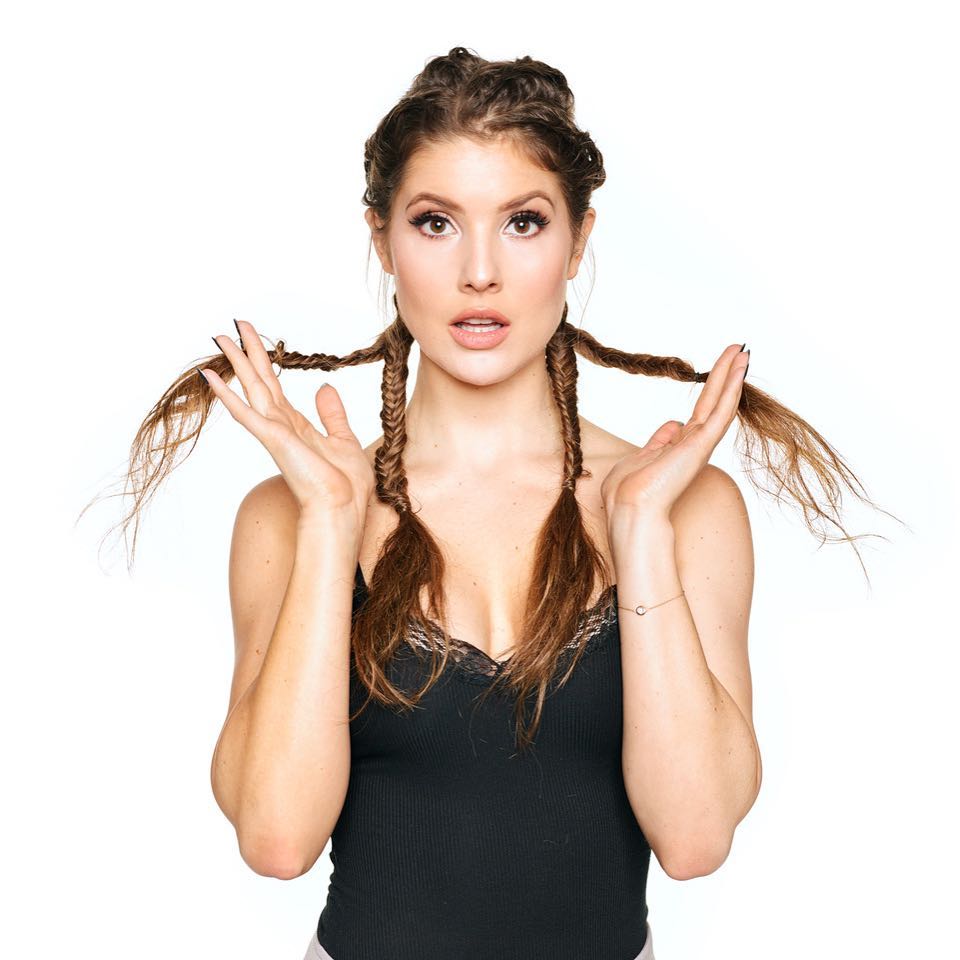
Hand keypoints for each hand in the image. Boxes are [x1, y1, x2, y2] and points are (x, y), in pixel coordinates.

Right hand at [200, 320, 373, 522]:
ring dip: (235, 363)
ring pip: (251, 389)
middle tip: (231, 326)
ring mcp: (274, 432)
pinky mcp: (273, 440)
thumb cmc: (346, 485)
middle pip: (258, 381)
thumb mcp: (344, 439)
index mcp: (295, 426)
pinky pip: (246, 413)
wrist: (344, 509)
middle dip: (246, 353)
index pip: (274, 386)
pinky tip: (213, 377)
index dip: (263, 360)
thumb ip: (332, 414)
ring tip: (220, 338)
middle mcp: (280, 426)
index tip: (254, 337)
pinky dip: (228, 395)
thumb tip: (325, 388)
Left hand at [600, 343, 748, 525]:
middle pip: (713, 401)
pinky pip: (721, 411)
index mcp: (678, 447)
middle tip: (739, 350)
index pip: (699, 412)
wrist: (629, 507)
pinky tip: (739, 368)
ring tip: (744, 351)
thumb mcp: (641, 457)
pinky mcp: (702, 444)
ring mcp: (700, 444)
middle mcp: (693, 444)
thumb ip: (657, 441)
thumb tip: (672, 425)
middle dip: (725, 375)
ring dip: (733, 376)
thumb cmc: (627, 490)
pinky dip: (731, 388)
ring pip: (721, 403)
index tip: (720, 370)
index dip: (709, 390)